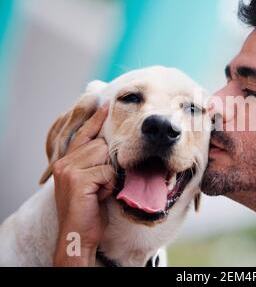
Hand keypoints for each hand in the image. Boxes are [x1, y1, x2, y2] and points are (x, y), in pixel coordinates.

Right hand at [52, 103, 115, 265]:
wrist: (78, 234)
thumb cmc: (89, 209)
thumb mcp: (90, 181)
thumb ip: (94, 162)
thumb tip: (109, 146)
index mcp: (65, 160)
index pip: (84, 133)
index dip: (96, 119)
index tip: (106, 104)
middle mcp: (64, 161)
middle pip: (100, 144)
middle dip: (108, 163)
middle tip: (101, 184)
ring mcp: (69, 169)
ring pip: (104, 155)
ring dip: (109, 175)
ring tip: (99, 190)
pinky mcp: (77, 179)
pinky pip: (106, 171)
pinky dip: (108, 184)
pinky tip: (98, 196)